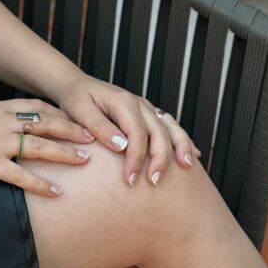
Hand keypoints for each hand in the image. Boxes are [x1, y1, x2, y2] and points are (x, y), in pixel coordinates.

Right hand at [0, 98, 92, 197]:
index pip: (34, 106)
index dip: (58, 111)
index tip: (75, 117)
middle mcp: (0, 122)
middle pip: (45, 123)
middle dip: (72, 129)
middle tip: (94, 136)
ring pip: (40, 147)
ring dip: (66, 154)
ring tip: (86, 161)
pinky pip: (22, 176)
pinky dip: (42, 185)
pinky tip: (57, 193)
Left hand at [52, 74, 200, 187]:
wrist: (76, 86)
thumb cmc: (76, 100)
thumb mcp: (80, 111)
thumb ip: (100, 127)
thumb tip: (121, 146)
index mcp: (123, 101)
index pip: (137, 133)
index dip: (136, 157)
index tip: (130, 179)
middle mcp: (139, 103)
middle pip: (159, 131)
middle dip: (160, 158)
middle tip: (153, 182)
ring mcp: (146, 108)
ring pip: (171, 127)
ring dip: (180, 147)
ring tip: (186, 167)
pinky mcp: (148, 114)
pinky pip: (170, 127)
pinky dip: (182, 141)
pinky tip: (192, 157)